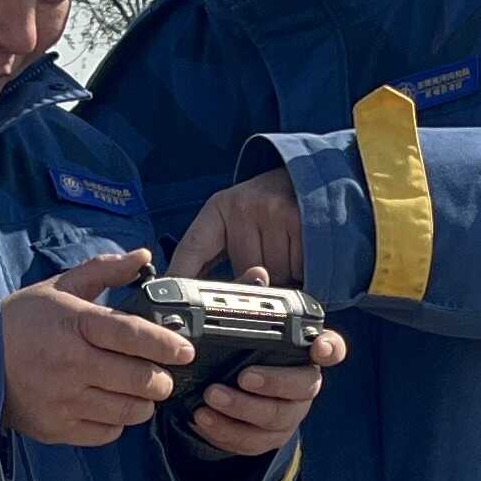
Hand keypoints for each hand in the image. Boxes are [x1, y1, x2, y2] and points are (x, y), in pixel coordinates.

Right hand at [0, 250, 191, 446]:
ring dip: (142, 402)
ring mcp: (64, 400)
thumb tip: (144, 256)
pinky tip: (109, 406)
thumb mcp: (59, 286)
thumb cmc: (21, 321)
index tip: (185, 350)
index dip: (166, 344)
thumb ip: (104, 270)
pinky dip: (117, 422)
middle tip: (162, 374)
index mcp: (74, 324)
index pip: (132, 335)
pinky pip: (107, 433)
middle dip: (161, 379)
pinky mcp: (57, 428)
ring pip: (129, 411)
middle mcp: (71, 364)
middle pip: (140, 380)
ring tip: (137, 391)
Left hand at [169, 168, 305, 283]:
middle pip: (241, 273)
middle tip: (267, 257)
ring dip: (283, 276)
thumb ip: (213, 256)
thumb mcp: (236, 221)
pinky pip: (296, 270)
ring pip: (272, 276)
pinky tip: (303, 252)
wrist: (311, 179)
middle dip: (255, 279)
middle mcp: (243, 206)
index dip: (180, 278)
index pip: (191, 248)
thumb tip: (185, 291)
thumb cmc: (269, 208)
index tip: (169, 302)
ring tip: (288, 252)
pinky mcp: (299, 221)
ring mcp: (272, 212)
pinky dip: (303, 271)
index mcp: (220, 208)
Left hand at [179, 265, 345, 456]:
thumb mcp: (242, 325)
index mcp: (303, 353)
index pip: (331, 348)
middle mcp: (303, 385)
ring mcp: (288, 414)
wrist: (223, 392)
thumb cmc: (240, 352)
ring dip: (242, 409)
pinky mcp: (267, 438)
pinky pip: (252, 441)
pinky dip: (225, 432)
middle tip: (243, 376)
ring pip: (276, 418)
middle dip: (274, 382)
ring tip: (210, 397)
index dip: (329, 348)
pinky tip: (203, 419)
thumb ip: (250, 301)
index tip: (317, 347)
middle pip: (304, 387)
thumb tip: (258, 275)